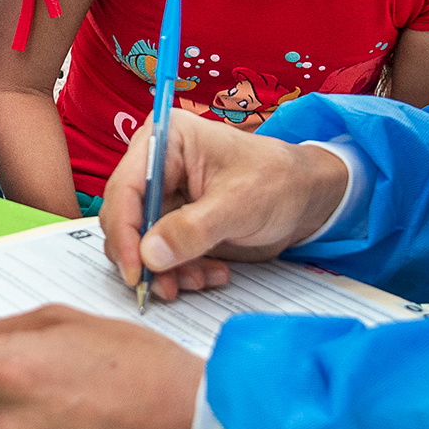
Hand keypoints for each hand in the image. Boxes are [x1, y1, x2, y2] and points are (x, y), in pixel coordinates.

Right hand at [102, 115, 348, 299]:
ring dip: (168, 271)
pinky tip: (215, 273)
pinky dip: (183, 273)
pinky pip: (161, 257)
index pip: (125, 188)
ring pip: (141, 244)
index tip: (135, 271)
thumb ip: (194, 229)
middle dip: (145, 258)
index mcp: (166, 141)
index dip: (124, 233)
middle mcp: (156, 167)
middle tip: (166, 287)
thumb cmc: (278, 181)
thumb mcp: (239, 204)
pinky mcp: (173, 224)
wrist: (305, 198)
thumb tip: (150, 255)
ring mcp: (163, 198)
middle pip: (125, 219)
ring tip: (204, 279)